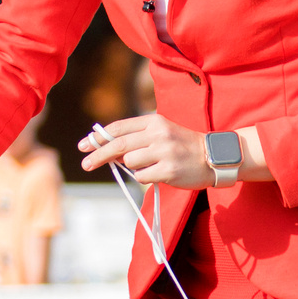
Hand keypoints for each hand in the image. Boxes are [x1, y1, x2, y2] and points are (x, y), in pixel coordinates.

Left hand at [78, 114, 210, 187]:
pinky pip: (142, 177)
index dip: (99, 138)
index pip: (119, 128)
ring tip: (151, 165)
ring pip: (130, 162)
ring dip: (133, 167)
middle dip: (98, 155)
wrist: (213, 157)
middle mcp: (158, 134)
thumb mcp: (161, 133)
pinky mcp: (168, 170)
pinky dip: (144, 177)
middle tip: (85, 164)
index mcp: (154, 121)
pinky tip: (159, 173)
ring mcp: (163, 152)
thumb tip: (108, 151)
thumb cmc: (183, 146)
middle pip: (118, 145)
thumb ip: (137, 138)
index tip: (84, 145)